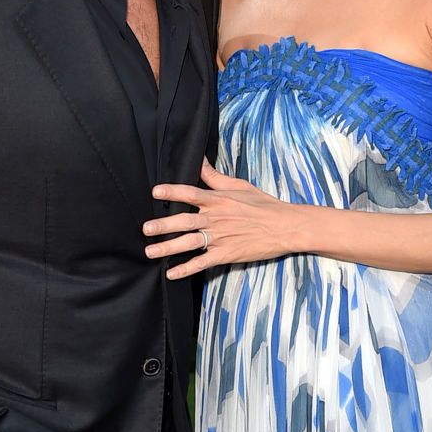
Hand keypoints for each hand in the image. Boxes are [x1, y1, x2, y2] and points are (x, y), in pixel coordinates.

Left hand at [143, 159, 298, 277]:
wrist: (285, 226)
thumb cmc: (263, 204)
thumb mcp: (238, 185)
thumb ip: (214, 176)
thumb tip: (199, 158)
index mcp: (218, 200)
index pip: (191, 193)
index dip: (172, 192)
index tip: (155, 192)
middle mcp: (216, 218)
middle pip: (185, 221)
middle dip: (163, 225)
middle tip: (145, 228)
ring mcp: (221, 238)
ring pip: (189, 243)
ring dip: (168, 248)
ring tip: (150, 252)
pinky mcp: (227, 254)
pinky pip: (202, 263)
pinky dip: (186, 269)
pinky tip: (171, 273)